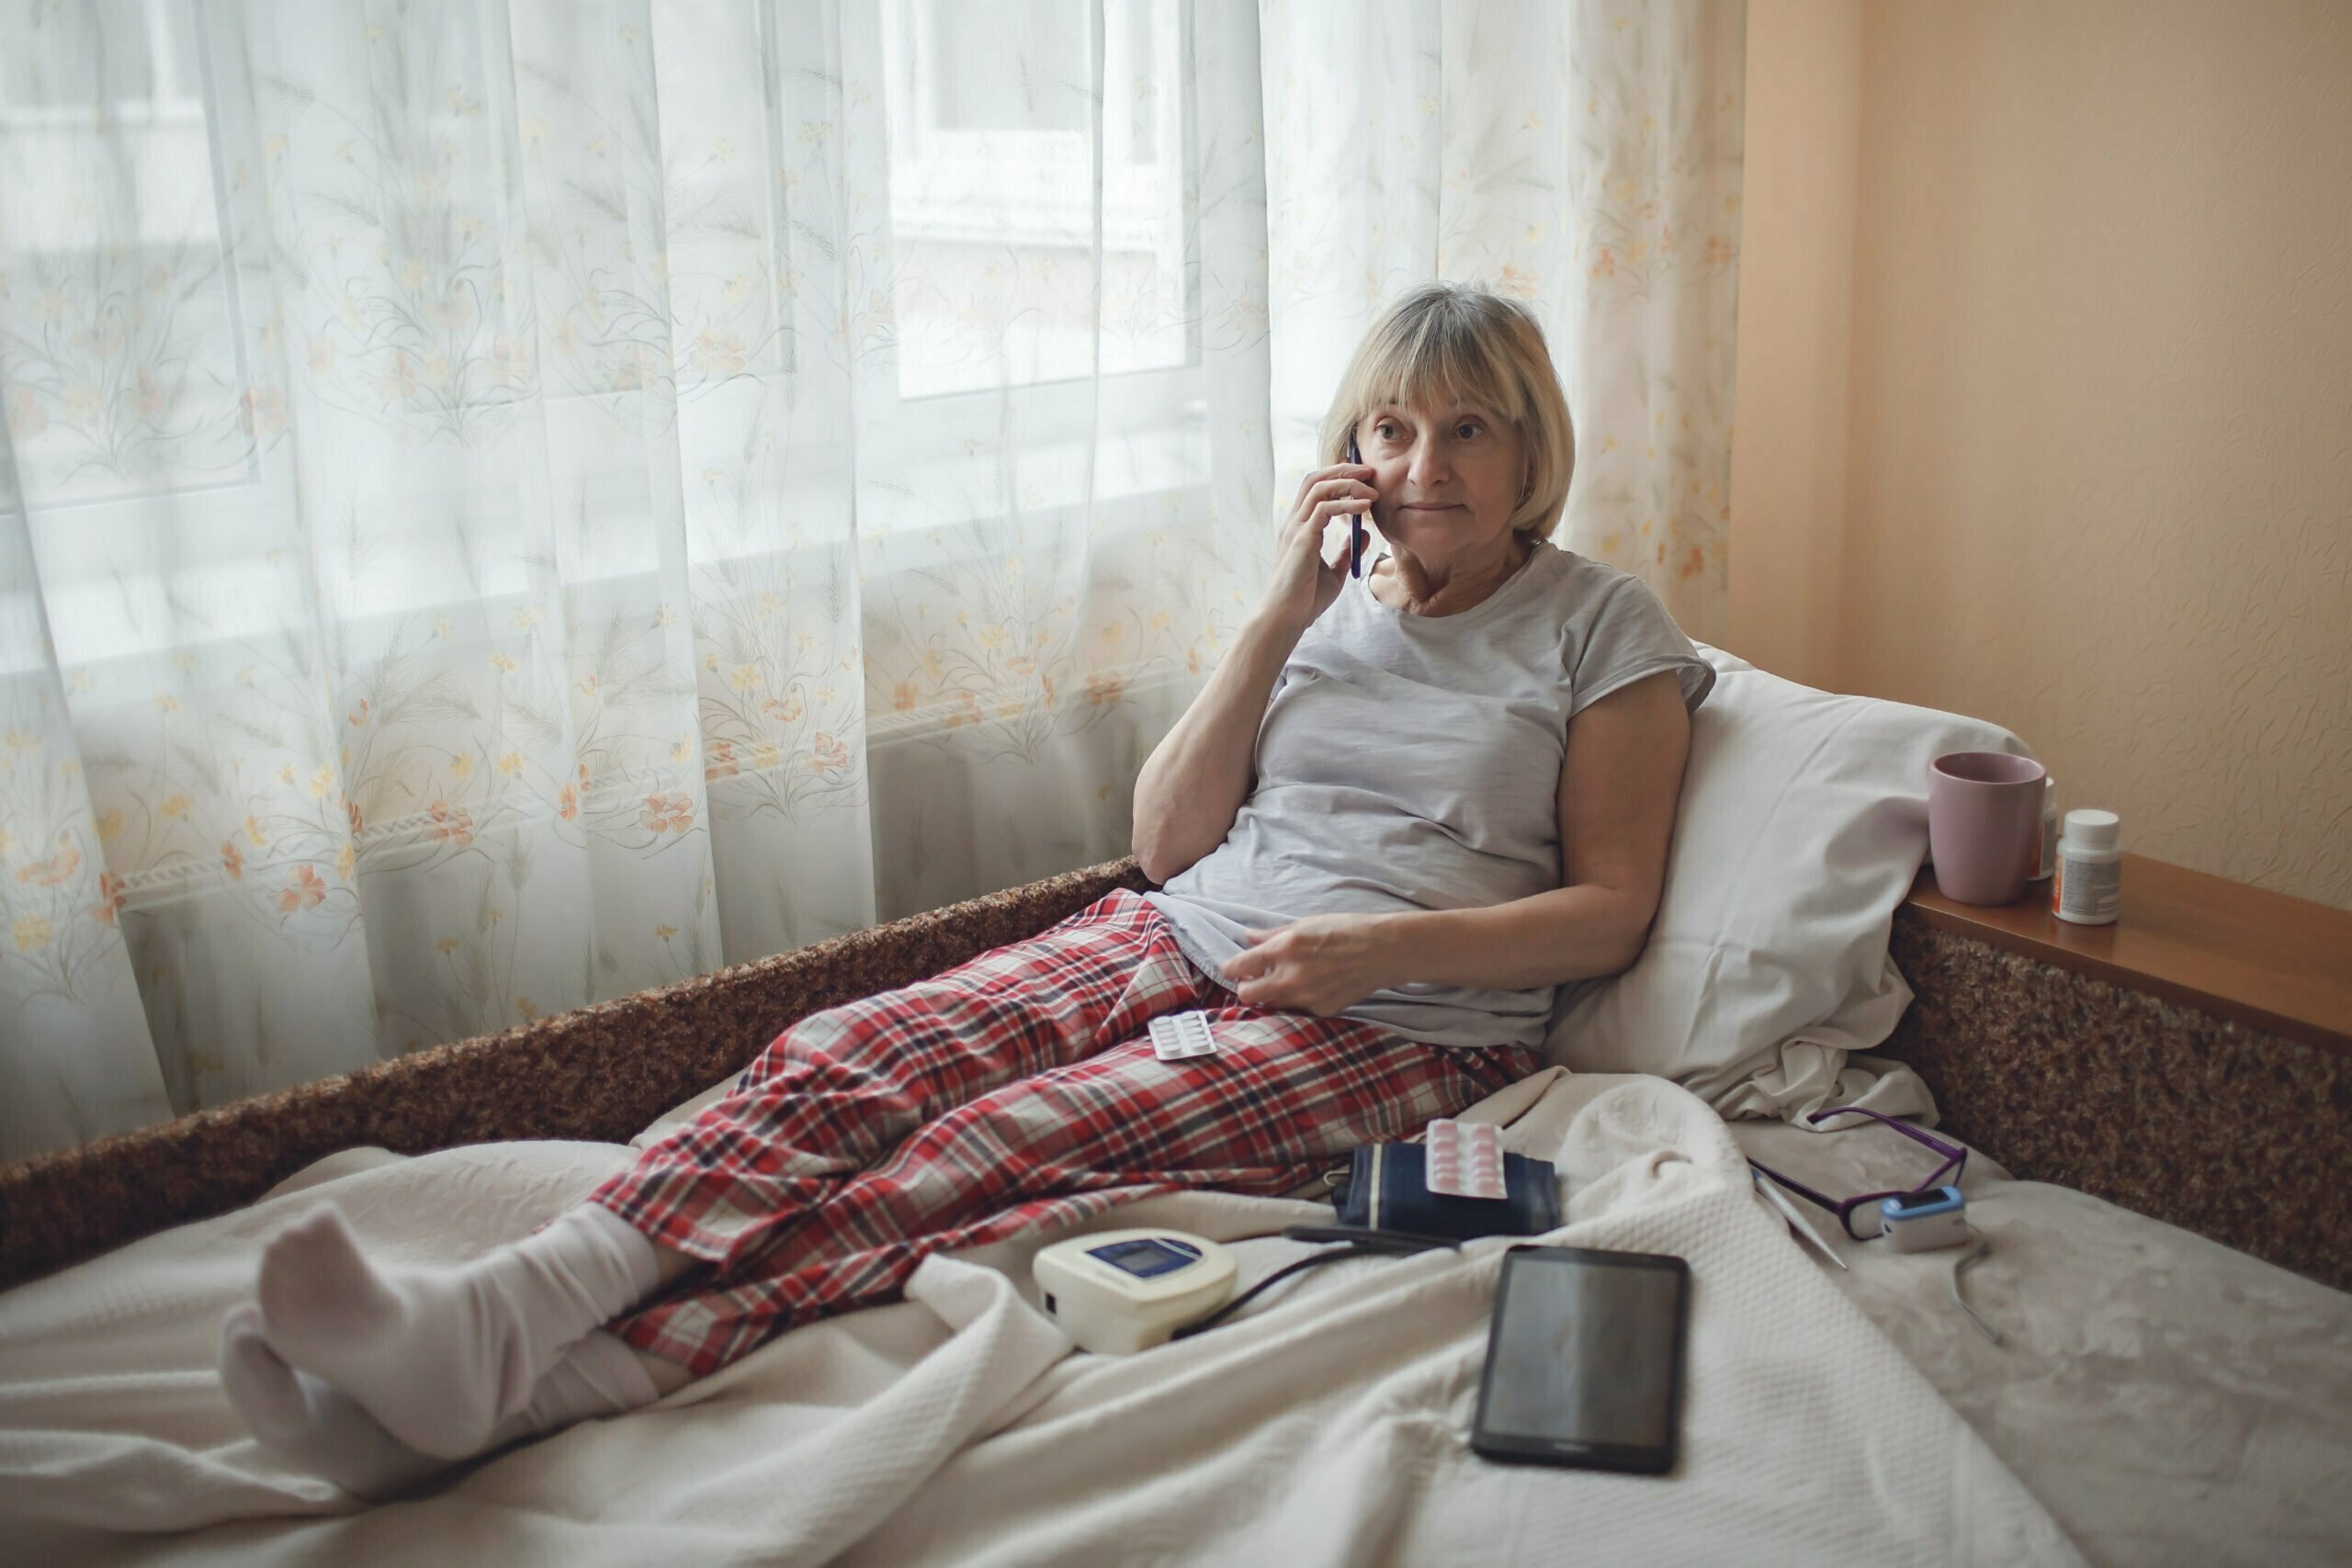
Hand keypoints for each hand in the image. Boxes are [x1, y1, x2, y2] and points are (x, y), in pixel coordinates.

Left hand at [1219, 913, 1394, 1015]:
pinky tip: (1315, 986)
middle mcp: (1291, 976)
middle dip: (1246, 988)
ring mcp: (1306, 997)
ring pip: (1272, 1005)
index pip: (1239, 966)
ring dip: (1272, 995)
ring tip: (1287, 980)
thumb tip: (1248, 937)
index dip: (1231, 969)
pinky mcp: (1322, 1010)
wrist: (1384, 951)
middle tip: (1254, 980)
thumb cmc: (1346, 930)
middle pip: (1247, 995)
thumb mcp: (1306, 924)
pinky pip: (1299, 1009)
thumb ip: (1273, 934)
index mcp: (1284, 948)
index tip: (1234, 969)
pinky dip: (1300, 1000)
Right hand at [1258, 462, 1376, 634]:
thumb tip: (1364, 532)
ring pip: (1319, 488)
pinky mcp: (1302, 538)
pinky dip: (1347, 503)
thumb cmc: (1305, 598)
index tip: (1361, 474)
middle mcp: (1295, 523)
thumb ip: (1346, 550)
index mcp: (1300, 527)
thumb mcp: (1334, 571)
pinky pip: (1324, 509)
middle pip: (1315, 479)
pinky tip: (1365, 507)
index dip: (1337, 475)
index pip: (1315, 488)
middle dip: (1343, 469)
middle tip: (1369, 471)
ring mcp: (1296, 528)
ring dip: (1348, 483)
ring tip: (1372, 491)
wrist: (1288, 616)